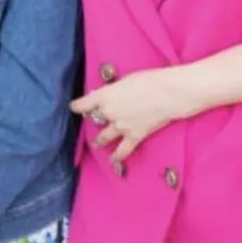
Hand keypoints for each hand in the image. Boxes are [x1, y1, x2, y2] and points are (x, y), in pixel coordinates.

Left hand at [70, 68, 195, 172]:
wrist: (167, 94)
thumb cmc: (149, 80)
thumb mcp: (125, 80)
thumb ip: (114, 91)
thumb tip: (110, 96)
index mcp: (104, 96)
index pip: (83, 104)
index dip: (77, 106)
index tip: (74, 107)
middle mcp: (109, 112)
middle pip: (95, 119)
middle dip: (96, 119)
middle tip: (96, 119)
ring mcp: (120, 126)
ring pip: (104, 137)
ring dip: (100, 140)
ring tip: (97, 144)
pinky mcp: (134, 136)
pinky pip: (122, 150)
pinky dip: (117, 157)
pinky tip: (113, 161)